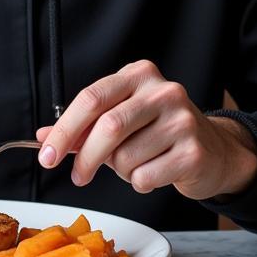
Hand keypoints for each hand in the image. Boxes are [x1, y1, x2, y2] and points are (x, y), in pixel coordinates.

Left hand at [35, 60, 256, 200]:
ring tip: (134, 164)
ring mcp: (182, 119)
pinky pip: (146, 176)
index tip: (46, 155)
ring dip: (120, 170)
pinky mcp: (194, 151)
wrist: (213, 150)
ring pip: (126, 156)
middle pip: (108, 126)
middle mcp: (162, 90)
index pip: (91, 98)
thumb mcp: (120, 120)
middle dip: (85, 157)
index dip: (64, 129)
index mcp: (138, 75)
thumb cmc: (158, 133)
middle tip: (77, 176)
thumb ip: (83, 127)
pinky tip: (154, 172)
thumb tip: (43, 137)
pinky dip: (140, 182)